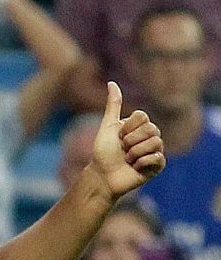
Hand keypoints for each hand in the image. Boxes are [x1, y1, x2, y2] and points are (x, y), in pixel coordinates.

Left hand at [89, 82, 164, 199]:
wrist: (102, 176)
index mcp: (140, 126)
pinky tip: (134, 168)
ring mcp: (155, 151)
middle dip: (131, 141)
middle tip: (123, 150)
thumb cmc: (103, 153)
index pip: (143, 117)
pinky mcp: (157, 166)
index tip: (118, 137)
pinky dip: (142, 163)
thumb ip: (113, 105)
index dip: (128, 128)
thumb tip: (111, 82)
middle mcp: (150, 136)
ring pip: (155, 143)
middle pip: (151, 129)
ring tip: (128, 160)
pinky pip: (157, 158)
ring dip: (135, 153)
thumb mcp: (108, 126)